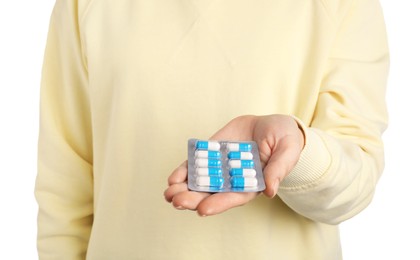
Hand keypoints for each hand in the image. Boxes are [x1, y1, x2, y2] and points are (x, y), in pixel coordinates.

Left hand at [164, 114, 304, 215]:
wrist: (272, 124)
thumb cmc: (285, 140)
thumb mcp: (287, 151)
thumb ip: (278, 169)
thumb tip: (270, 190)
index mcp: (252, 184)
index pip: (234, 197)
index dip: (219, 204)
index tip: (202, 210)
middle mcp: (234, 179)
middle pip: (212, 193)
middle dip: (194, 199)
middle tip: (176, 201)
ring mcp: (222, 166)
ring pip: (201, 182)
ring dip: (183, 189)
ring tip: (169, 193)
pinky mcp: (213, 152)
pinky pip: (197, 163)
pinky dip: (185, 171)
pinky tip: (173, 178)